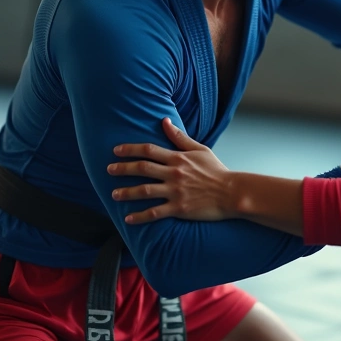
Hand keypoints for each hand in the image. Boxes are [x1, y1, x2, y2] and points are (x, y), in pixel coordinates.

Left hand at [108, 118, 234, 222]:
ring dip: (126, 192)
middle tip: (108, 170)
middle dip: (122, 168)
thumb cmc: (217, 171)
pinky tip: (128, 219)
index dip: (130, 149)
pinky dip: (140, 216)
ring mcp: (175, 191)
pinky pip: (154, 212)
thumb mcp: (200, 149)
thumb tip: (165, 121)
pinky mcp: (179, 208)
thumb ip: (180, 137)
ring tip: (114, 194)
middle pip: (142, 168)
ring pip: (144, 191)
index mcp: (178, 158)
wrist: (232, 192)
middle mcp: (174, 173)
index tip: (116, 151)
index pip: (149, 150)